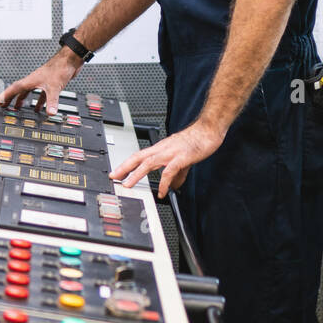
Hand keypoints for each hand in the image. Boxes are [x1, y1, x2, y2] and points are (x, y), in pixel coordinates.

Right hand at [0, 52, 79, 113]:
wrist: (70, 59)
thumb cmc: (60, 67)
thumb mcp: (54, 87)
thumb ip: (51, 101)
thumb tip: (50, 113)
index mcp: (30, 81)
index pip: (13, 89)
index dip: (3, 97)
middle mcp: (34, 81)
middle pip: (18, 91)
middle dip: (10, 99)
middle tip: (3, 106)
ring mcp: (41, 81)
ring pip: (28, 92)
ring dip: (22, 100)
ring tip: (18, 108)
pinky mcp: (49, 83)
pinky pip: (40, 94)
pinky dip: (39, 101)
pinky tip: (40, 107)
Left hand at [110, 121, 224, 197]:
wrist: (209, 130)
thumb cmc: (196, 140)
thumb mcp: (183, 159)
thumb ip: (177, 173)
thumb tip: (172, 186)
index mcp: (160, 148)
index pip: (138, 155)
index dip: (126, 164)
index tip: (116, 173)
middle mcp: (162, 149)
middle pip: (138, 157)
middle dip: (124, 167)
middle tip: (113, 177)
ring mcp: (171, 152)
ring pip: (148, 163)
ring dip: (136, 174)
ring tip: (128, 185)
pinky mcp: (182, 157)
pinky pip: (169, 171)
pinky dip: (164, 183)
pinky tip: (162, 192)